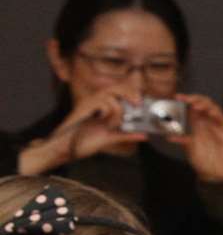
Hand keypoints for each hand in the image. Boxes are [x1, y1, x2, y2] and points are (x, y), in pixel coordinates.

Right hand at [22, 88, 144, 172]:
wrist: (66, 147)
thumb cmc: (85, 142)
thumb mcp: (111, 138)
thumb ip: (126, 135)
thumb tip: (144, 135)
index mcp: (102, 107)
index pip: (118, 92)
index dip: (130, 93)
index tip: (140, 102)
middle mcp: (95, 102)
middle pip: (115, 87)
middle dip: (129, 93)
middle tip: (137, 104)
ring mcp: (88, 103)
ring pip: (110, 96)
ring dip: (117, 110)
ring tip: (113, 123)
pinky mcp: (83, 107)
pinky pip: (101, 102)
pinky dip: (108, 111)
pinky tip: (105, 120)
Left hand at [167, 93, 222, 182]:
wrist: (215, 172)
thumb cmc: (203, 159)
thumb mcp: (189, 147)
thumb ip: (181, 139)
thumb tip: (169, 137)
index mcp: (197, 122)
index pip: (192, 106)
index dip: (186, 99)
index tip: (177, 97)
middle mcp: (208, 121)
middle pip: (204, 103)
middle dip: (196, 98)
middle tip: (188, 100)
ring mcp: (218, 125)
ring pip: (214, 108)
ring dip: (206, 104)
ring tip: (197, 105)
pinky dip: (217, 115)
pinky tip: (211, 113)